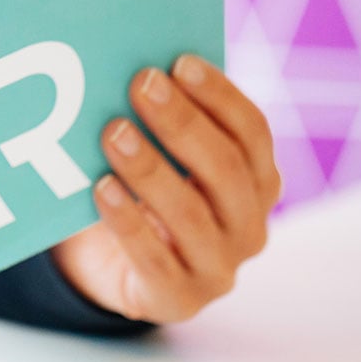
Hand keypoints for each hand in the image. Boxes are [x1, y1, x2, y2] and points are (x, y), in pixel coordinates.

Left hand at [51, 55, 280, 322]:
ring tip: (113, 132)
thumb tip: (142, 67)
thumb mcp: (166, 159)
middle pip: (225, 170)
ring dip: (150, 168)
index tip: (179, 62)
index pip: (253, 134)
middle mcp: (250, 227)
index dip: (220, 96)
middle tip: (140, 85)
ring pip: (190, 213)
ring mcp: (219, 269)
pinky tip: (102, 188)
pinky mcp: (178, 300)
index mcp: (258, 183)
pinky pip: (153, 258)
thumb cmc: (145, 197)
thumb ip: (168, 123)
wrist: (116, 271)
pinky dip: (128, 220)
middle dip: (182, 123)